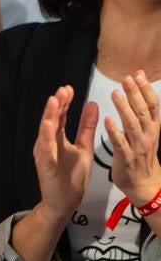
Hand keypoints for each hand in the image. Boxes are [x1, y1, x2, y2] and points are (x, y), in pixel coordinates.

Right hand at [33, 85, 98, 223]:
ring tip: (54, 101)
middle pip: (51, 120)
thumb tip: (92, 104)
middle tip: (63, 90)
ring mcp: (44, 154)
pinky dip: (46, 137)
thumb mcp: (84, 148)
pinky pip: (45, 150)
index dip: (64, 103)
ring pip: (45, 132)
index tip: (69, 89)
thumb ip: (86, 127)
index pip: (59, 117)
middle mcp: (47, 143)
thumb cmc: (72, 176)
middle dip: (56, 105)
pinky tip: (48, 125)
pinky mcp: (45, 165)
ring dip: (49, 116)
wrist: (65, 202)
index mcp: (57, 139)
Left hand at [103, 72, 160, 206]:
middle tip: (127, 78)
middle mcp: (148, 135)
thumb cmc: (142, 158)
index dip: (146, 90)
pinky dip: (114, 131)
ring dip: (124, 108)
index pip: (152, 106)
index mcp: (153, 129)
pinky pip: (120, 143)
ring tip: (115, 93)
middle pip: (143, 111)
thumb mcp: (148, 136)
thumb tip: (139, 95)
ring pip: (132, 124)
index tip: (139, 74)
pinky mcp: (126, 158)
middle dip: (135, 94)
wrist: (145, 186)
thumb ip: (143, 117)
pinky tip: (107, 120)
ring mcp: (138, 146)